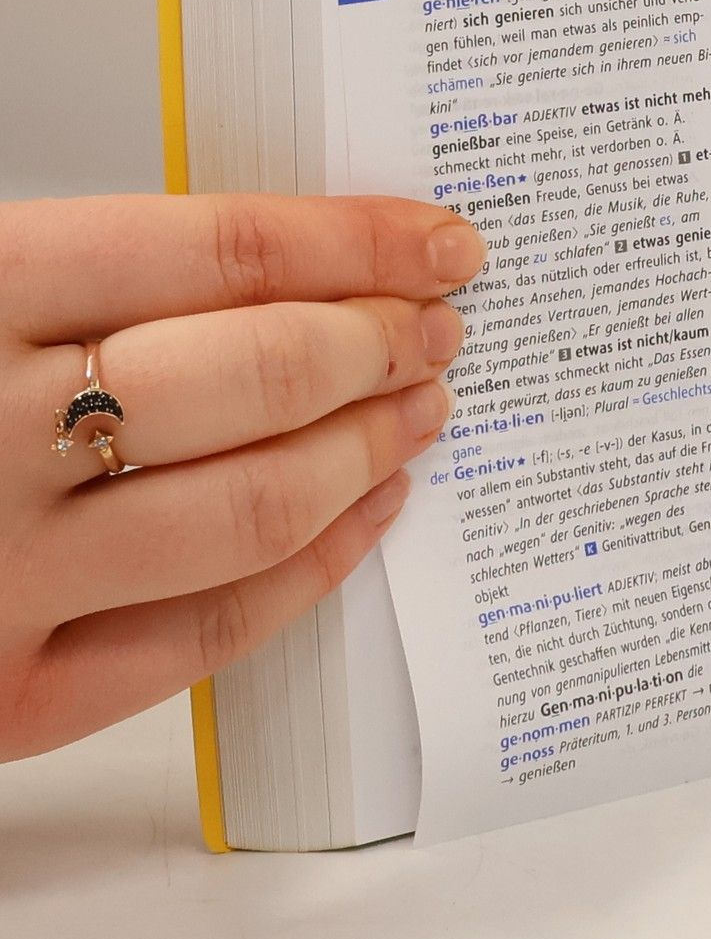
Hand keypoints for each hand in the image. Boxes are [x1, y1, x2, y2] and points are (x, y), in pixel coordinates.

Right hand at [0, 193, 482, 758]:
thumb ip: (70, 273)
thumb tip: (278, 259)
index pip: (216, 251)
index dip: (355, 242)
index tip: (435, 241)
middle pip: (252, 375)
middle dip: (379, 344)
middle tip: (440, 324)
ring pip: (250, 507)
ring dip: (367, 449)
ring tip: (420, 407)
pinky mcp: (2, 698)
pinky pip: (204, 636)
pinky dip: (312, 568)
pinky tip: (364, 513)